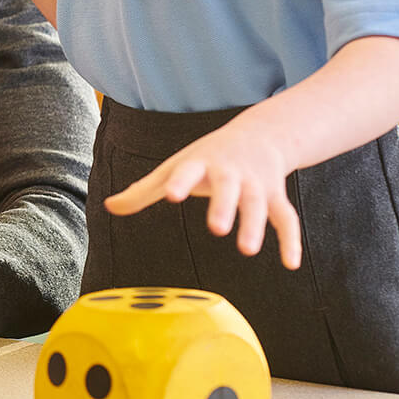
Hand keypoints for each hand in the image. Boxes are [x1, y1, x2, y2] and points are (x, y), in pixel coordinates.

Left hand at [104, 109, 302, 268]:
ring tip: (246, 249)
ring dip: (254, 225)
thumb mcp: (172, 169)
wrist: (258, 134)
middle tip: (216, 228)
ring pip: (259, 203)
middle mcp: (229, 172)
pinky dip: (291, 239)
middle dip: (223, 205)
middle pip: (228, 187)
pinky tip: (290, 264)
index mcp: (199, 163)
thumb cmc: (205, 157)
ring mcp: (255, 183)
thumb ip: (142, 191)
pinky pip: (287, 217)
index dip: (180, 182)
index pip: (187, 170)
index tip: (172, 195)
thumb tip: (108, 206)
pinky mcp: (277, 195)